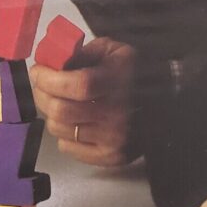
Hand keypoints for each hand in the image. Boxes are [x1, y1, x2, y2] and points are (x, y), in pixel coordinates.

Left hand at [30, 37, 139, 166]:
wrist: (167, 99)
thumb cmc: (134, 72)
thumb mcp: (110, 50)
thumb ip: (79, 53)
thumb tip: (49, 63)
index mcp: (118, 80)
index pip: (76, 85)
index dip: (49, 79)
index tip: (39, 71)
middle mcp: (117, 113)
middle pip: (60, 110)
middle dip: (42, 94)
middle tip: (43, 85)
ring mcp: (114, 139)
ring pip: (58, 129)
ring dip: (53, 113)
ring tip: (62, 101)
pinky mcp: (111, 156)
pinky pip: (67, 148)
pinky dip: (65, 134)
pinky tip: (76, 121)